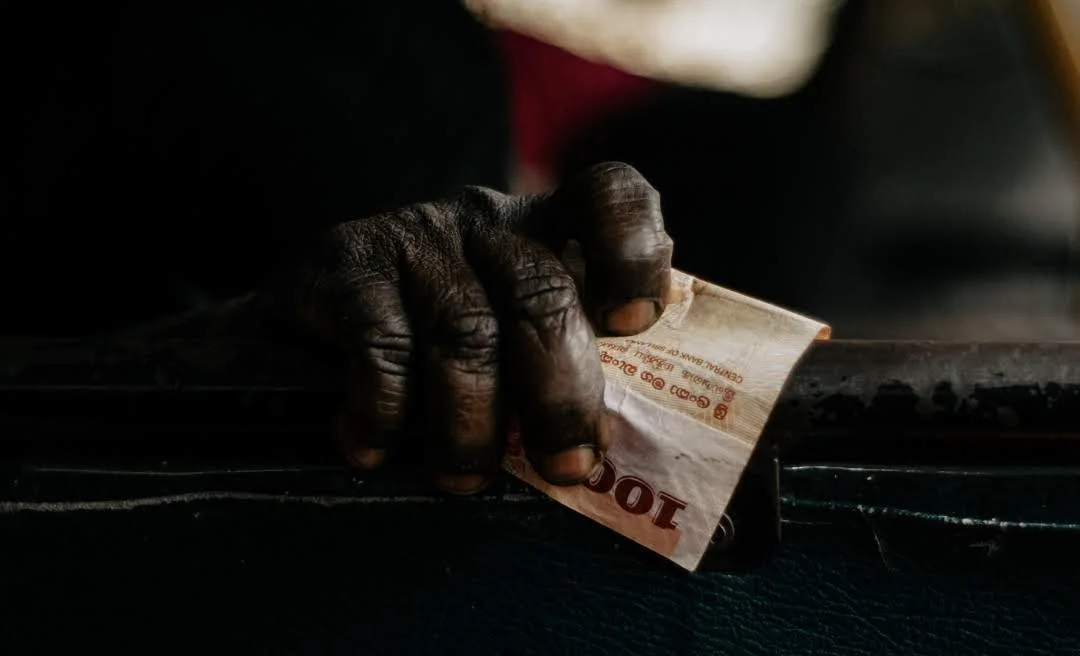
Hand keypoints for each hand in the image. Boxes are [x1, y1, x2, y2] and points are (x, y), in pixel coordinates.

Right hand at [274, 162, 672, 493]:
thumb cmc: (434, 347)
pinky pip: (385, 348)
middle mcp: (487, 219)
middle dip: (560, 395)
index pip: (609, 197)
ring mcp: (418, 235)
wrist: (304, 321)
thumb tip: (606, 454)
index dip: (634, 254)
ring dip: (471, 424)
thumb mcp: (508, 338)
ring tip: (464, 477)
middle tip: (564, 467)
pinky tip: (375, 446)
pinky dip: (386, 412)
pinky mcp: (350, 262)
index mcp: (545, 229)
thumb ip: (558, 363)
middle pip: (542, 294)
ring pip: (467, 332)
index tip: (632, 324)